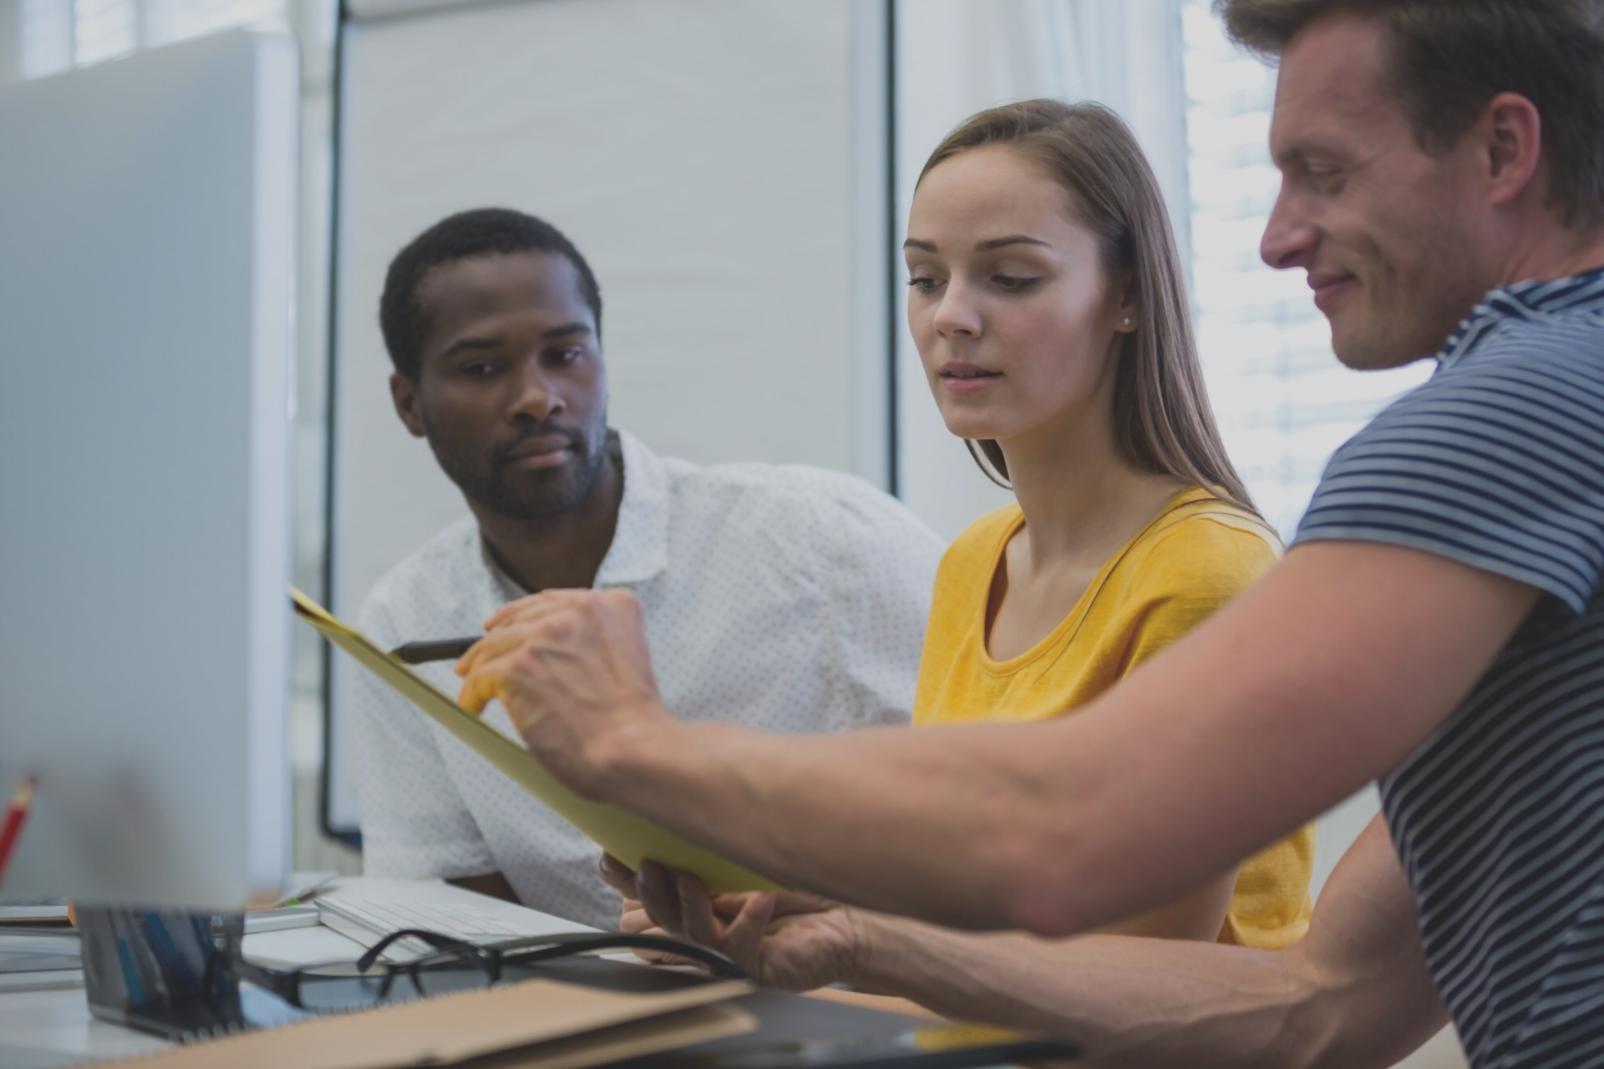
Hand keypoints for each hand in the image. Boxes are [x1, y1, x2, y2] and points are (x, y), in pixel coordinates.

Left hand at [454, 589, 671, 794]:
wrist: (632, 748)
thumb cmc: (633, 722)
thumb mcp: (627, 657)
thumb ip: (594, 643)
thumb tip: (554, 655)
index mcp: (610, 605)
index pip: (551, 602)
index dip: (522, 617)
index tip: (505, 625)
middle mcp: (577, 612)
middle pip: (518, 620)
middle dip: (494, 640)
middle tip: (477, 659)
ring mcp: (544, 638)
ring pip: (494, 646)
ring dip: (479, 669)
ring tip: (471, 686)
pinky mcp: (518, 667)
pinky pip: (481, 676)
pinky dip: (472, 694)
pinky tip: (473, 706)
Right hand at [603, 854, 862, 990]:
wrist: (853, 916)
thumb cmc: (804, 878)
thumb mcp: (752, 846)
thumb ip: (714, 830)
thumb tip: (681, 784)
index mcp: (695, 895)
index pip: (646, 890)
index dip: (625, 876)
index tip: (614, 853)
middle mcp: (705, 925)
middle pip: (659, 916)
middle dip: (648, 891)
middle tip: (646, 864)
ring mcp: (727, 950)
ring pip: (690, 934)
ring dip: (686, 905)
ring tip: (689, 877)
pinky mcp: (755, 966)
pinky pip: (739, 947)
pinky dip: (748, 919)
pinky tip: (760, 899)